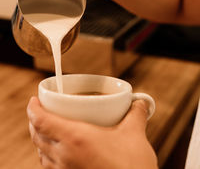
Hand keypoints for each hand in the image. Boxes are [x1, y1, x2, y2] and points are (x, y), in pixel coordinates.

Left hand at [27, 96, 157, 168]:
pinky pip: (49, 168)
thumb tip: (140, 102)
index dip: (33, 108)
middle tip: (41, 111)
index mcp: (75, 139)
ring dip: (40, 139)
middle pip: (37, 136)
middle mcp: (64, 157)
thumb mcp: (134, 135)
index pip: (41, 121)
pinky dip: (47, 156)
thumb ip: (136, 114)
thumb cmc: (131, 167)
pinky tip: (58, 153)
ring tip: (48, 130)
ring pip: (41, 154)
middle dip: (34, 121)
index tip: (34, 100)